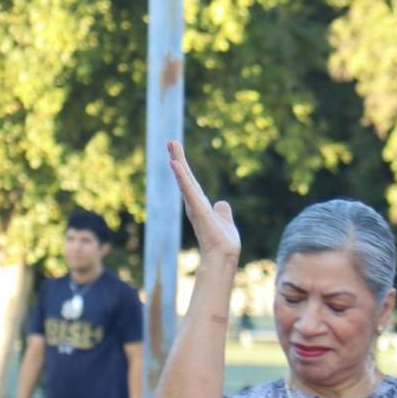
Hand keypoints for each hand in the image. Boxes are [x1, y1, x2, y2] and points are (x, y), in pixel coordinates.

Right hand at [167, 141, 240, 268]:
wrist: (223, 256)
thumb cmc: (223, 243)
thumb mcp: (224, 221)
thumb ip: (222, 211)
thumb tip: (221, 203)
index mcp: (200, 204)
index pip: (191, 182)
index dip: (184, 167)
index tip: (177, 151)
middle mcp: (194, 203)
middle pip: (185, 177)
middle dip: (178, 158)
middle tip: (171, 141)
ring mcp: (194, 205)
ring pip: (185, 180)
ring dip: (178, 162)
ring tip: (172, 145)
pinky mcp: (198, 209)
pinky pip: (188, 189)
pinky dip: (182, 177)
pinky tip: (175, 164)